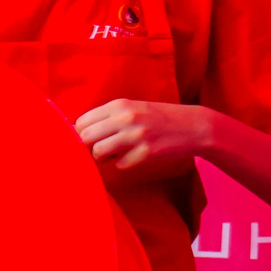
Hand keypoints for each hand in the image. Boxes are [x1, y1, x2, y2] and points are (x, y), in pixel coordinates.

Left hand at [75, 100, 216, 173]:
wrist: (193, 126)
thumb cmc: (158, 119)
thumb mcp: (132, 109)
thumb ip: (107, 118)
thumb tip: (77, 133)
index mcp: (120, 105)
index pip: (82, 121)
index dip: (82, 133)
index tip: (91, 138)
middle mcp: (126, 118)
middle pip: (85, 138)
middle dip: (90, 146)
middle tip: (104, 148)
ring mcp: (136, 136)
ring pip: (98, 152)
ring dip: (104, 157)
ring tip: (118, 152)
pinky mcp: (145, 153)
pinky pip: (119, 165)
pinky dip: (124, 164)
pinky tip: (137, 155)